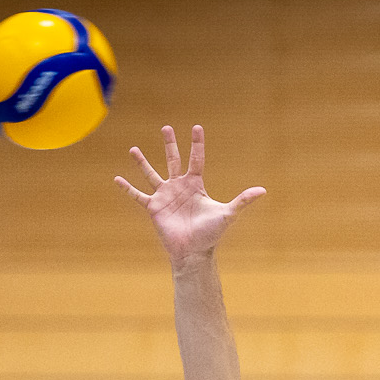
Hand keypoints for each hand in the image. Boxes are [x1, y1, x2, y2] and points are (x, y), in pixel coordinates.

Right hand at [116, 125, 265, 262]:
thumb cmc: (211, 234)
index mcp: (195, 185)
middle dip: (171, 144)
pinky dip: (127, 188)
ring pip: (152, 174)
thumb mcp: (227, 213)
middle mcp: (179, 187)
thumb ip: (243, 200)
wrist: (194, 252)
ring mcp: (165, 196)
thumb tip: (263, 190)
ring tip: (133, 149)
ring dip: (143, 162)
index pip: (196, 159)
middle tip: (166, 127)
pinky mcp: (153, 208)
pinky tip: (117, 178)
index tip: (196, 127)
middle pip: (173, 160)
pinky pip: (138, 195)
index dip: (197, 144)